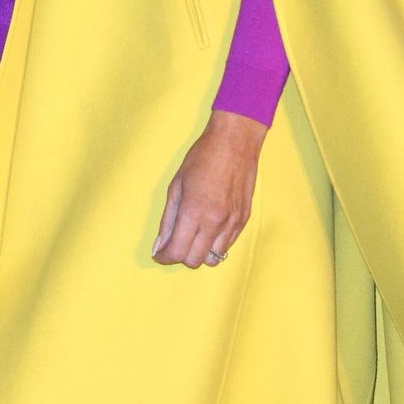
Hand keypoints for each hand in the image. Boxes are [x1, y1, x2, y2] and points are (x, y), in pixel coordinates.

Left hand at [153, 110, 266, 268]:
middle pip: (194, 260)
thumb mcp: (176, 186)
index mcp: (193, 212)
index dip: (164, 257)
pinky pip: (227, 246)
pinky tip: (208, 229)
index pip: (176, 252)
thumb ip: (167, 220)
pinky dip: (215, 244)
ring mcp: (232, 223)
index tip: (160, 253)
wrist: (235, 142)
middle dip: (180, 256)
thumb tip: (160, 244)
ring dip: (199, 253)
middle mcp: (214, 222)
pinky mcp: (244, 220)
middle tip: (175, 243)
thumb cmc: (202, 158)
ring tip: (193, 236)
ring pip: (213, 258)